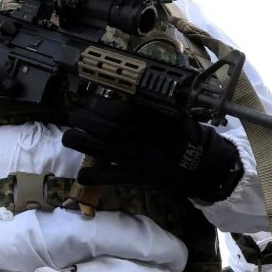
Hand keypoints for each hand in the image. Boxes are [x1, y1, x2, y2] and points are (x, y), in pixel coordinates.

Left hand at [61, 96, 242, 203]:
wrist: (202, 164)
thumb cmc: (184, 135)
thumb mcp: (171, 112)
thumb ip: (148, 104)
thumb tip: (124, 93)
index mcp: (149, 118)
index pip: (118, 109)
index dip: (98, 104)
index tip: (90, 102)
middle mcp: (139, 136)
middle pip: (103, 127)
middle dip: (83, 120)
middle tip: (74, 117)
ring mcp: (135, 158)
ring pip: (100, 148)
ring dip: (80, 141)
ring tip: (70, 137)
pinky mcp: (135, 177)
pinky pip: (109, 177)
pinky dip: (93, 176)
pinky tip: (82, 175)